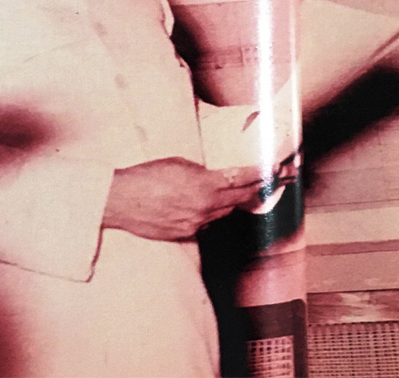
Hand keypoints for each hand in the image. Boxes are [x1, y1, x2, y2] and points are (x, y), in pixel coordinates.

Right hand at [102, 157, 262, 240]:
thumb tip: (217, 177)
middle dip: (258, 188)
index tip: (278, 169)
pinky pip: (207, 223)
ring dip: (233, 200)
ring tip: (243, 190)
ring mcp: (196, 224)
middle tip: (274, 179)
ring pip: (224, 212)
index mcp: (207, 186)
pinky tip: (210, 205)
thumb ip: (204, 171)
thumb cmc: (147, 176)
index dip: (264, 174)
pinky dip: (211, 213)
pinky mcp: (185, 234)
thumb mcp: (180, 164)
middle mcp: (206, 208)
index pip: (244, 179)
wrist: (121, 200)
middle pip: (240, 198)